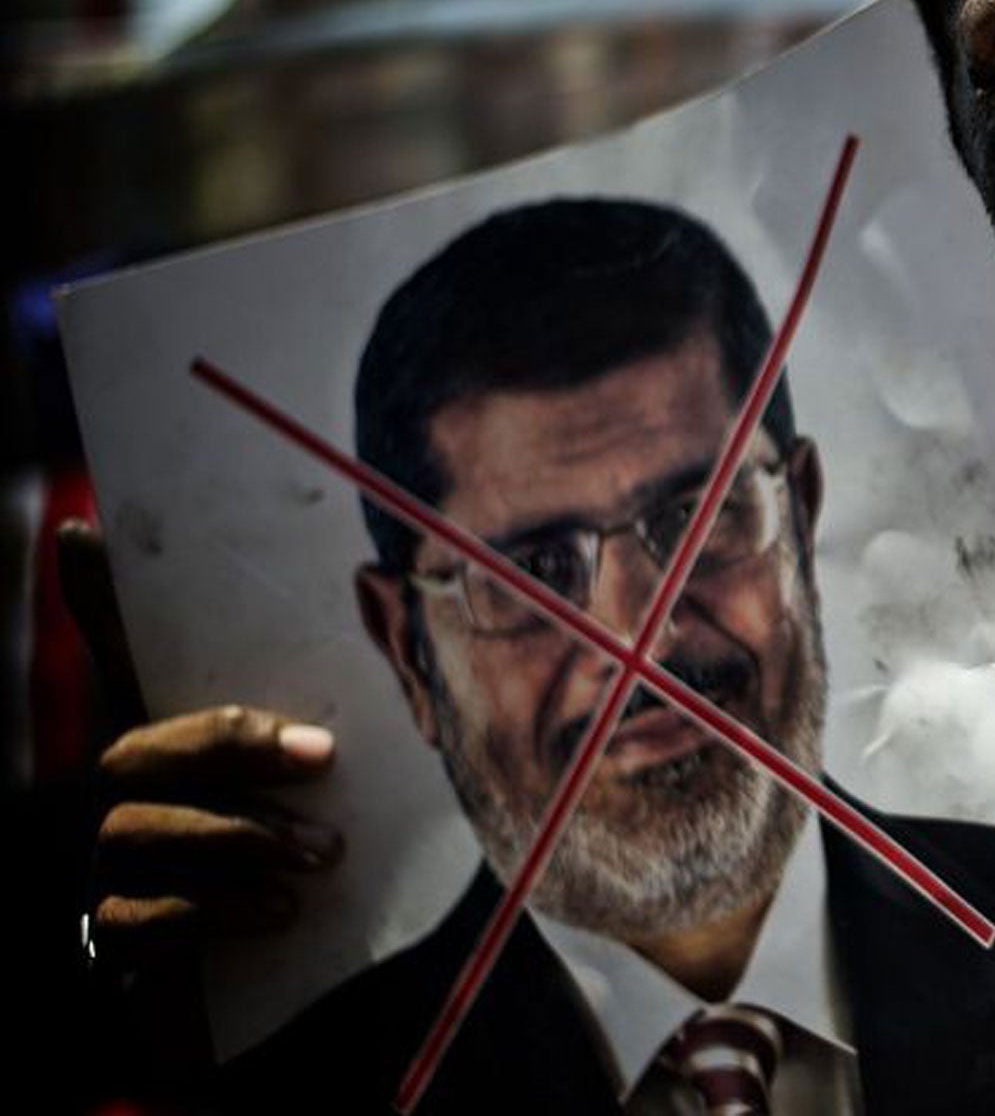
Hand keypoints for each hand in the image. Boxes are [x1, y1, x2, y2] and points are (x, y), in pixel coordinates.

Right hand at [64, 524, 344, 971]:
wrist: (292, 1000)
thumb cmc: (314, 864)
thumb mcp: (334, 789)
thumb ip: (343, 727)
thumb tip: (378, 642)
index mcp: (175, 742)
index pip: (124, 656)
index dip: (99, 597)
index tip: (81, 529)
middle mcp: (125, 796)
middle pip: (137, 751)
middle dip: (229, 750)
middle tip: (322, 760)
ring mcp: (106, 865)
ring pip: (137, 835)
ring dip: (239, 840)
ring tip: (320, 858)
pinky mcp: (113, 939)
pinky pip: (136, 919)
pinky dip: (212, 912)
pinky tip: (275, 912)